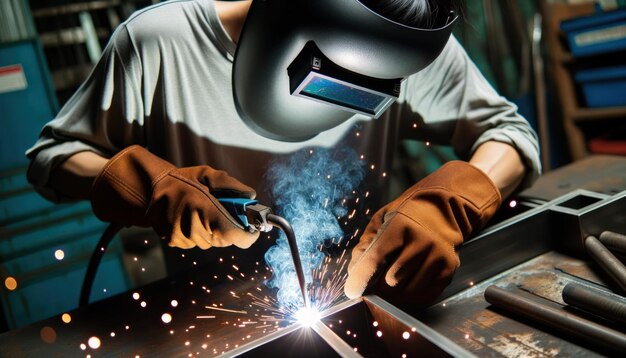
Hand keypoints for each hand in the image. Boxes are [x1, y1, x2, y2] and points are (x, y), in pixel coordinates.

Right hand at [90, 145, 258, 248]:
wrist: (151, 187)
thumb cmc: (183, 180)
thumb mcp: (209, 174)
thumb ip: (232, 186)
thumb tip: (251, 197)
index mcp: (201, 206)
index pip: (234, 235)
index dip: (247, 235)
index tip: (253, 229)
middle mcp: (190, 225)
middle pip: (225, 239)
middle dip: (229, 227)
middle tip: (225, 211)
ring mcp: (180, 236)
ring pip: (211, 242)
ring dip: (214, 230)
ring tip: (203, 211)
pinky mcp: (173, 241)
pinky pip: (197, 242)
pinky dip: (199, 233)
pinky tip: (191, 218)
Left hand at [344, 161, 500, 305]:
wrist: (442, 210)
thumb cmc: (404, 217)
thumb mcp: (380, 221)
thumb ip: (365, 245)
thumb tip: (355, 272)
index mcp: (400, 225)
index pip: (376, 259)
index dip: (361, 279)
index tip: (352, 291)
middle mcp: (422, 241)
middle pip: (391, 281)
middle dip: (379, 285)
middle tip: (377, 279)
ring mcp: (438, 256)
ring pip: (409, 293)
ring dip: (397, 293)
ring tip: (396, 279)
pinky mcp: (449, 269)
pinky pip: (425, 297)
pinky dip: (414, 296)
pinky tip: (410, 282)